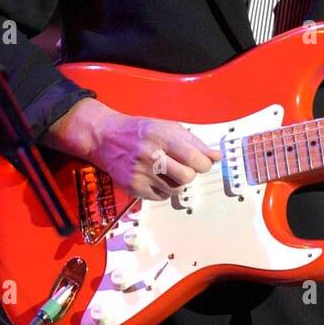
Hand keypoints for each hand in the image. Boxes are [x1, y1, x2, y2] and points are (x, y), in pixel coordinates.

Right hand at [45, 98, 221, 199]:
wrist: (107, 138)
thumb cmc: (140, 131)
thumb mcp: (168, 127)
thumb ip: (194, 142)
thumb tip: (216, 156)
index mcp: (162, 136)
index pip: (193, 157)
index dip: (205, 163)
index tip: (204, 162)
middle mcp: (150, 155)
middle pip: (186, 177)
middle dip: (192, 174)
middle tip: (187, 167)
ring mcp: (140, 173)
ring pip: (175, 189)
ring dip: (178, 182)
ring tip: (168, 170)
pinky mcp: (133, 188)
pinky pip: (161, 197)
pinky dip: (164, 190)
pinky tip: (157, 177)